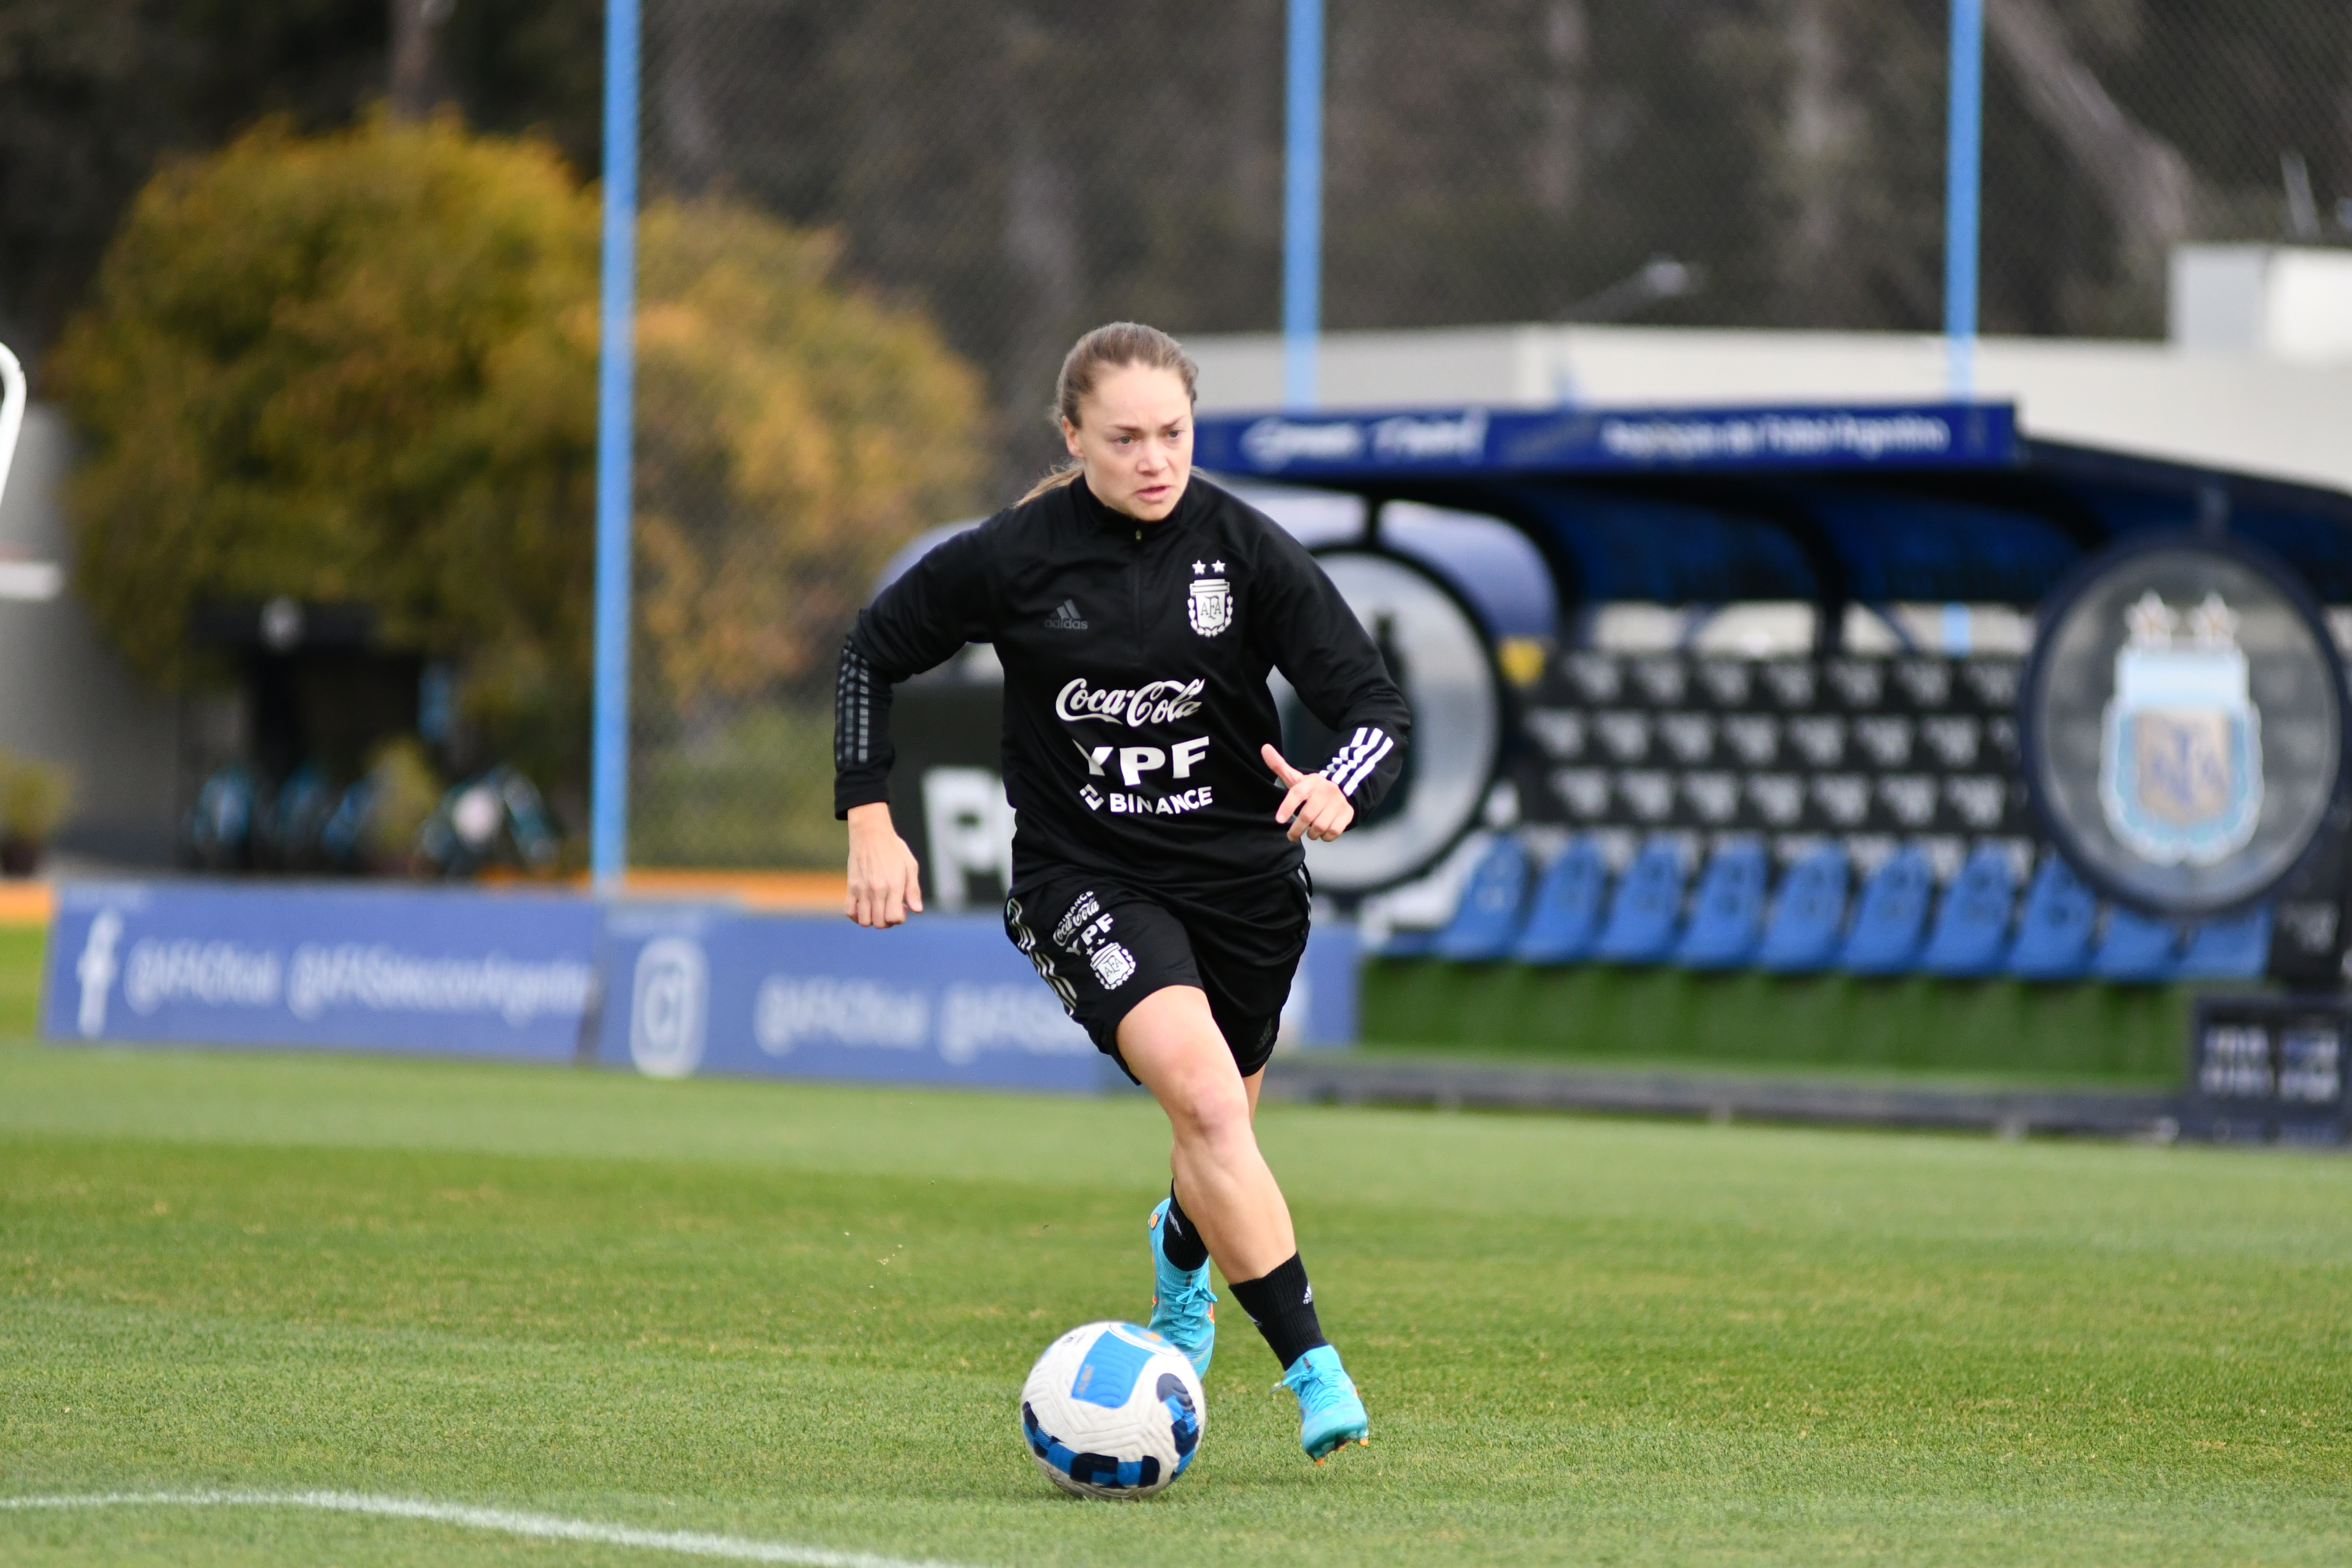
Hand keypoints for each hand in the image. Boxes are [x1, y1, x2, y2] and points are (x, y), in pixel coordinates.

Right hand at [845, 802, 923, 927]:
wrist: (871, 834)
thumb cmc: (894, 849)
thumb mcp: (910, 866)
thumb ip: (914, 890)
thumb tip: (917, 910)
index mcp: (893, 885)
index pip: (894, 918)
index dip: (900, 918)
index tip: (902, 907)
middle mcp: (877, 890)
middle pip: (879, 923)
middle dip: (888, 921)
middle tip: (890, 908)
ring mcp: (862, 889)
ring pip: (864, 921)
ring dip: (872, 920)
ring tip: (878, 908)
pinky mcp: (851, 887)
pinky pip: (849, 911)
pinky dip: (856, 915)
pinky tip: (865, 908)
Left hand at [1263, 743, 1354, 842]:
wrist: (1343, 789)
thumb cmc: (1313, 788)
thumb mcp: (1297, 778)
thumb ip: (1279, 766)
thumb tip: (1264, 748)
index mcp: (1311, 782)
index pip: (1297, 793)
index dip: (1287, 807)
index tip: (1279, 820)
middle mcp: (1326, 791)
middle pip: (1307, 815)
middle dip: (1297, 829)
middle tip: (1291, 835)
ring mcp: (1338, 803)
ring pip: (1320, 825)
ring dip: (1312, 833)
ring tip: (1309, 832)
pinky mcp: (1346, 813)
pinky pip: (1333, 831)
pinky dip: (1325, 836)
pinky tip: (1322, 833)